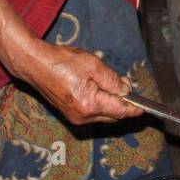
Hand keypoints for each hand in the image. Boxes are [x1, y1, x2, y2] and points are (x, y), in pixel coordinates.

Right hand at [11, 41, 139, 124]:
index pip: (120, 111)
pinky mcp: (70, 114)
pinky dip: (99, 102)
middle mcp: (82, 117)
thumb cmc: (62, 62)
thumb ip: (113, 80)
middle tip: (124, 84)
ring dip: (110, 102)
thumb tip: (126, 90)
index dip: (134, 109)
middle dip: (122, 103)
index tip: (145, 107)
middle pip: (113, 115)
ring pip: (103, 114)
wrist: (34, 64)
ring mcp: (75, 117)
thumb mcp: (93, 65)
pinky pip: (92, 111)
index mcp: (90, 105)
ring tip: (106, 81)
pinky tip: (96, 86)